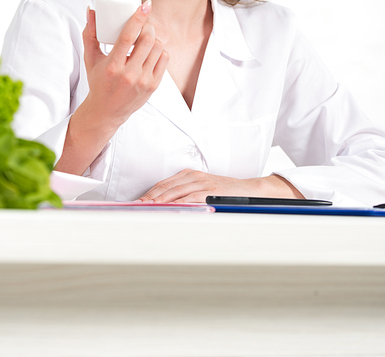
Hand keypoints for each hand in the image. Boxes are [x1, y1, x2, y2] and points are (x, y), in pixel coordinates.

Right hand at [82, 0, 168, 129]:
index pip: (128, 37)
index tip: (145, 6)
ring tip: (146, 36)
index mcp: (113, 66)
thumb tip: (91, 11)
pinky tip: (151, 49)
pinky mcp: (153, 86)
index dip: (138, 18)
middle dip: (148, 26)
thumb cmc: (98, 82)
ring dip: (154, 38)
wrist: (107, 111)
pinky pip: (164, 59)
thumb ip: (90, 34)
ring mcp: (143, 81)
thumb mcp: (90, 59)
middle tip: (144, 22)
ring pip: (158, 48)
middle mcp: (130, 74)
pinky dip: (160, 50)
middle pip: (147, 40)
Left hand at [139, 169, 303, 202]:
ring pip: (175, 193)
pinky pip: (190, 198)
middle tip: (135, 208)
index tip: (136, 204)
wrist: (250, 190)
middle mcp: (193, 176)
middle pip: (165, 188)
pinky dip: (178, 204)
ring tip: (146, 209)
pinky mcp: (210, 191)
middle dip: (149, 198)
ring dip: (159, 201)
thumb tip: (163, 208)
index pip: (163, 185)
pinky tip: (169, 210)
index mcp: (188, 175)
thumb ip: (184, 196)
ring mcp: (202, 183)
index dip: (148, 194)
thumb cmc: (224, 193)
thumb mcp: (201, 190)